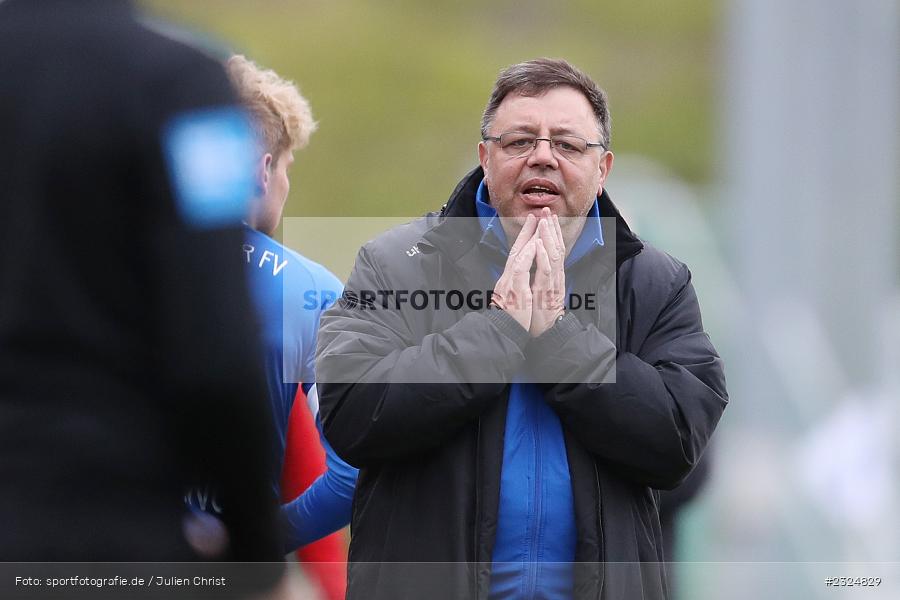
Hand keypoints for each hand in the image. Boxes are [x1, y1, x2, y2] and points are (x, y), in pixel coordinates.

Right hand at [492, 213, 538, 330]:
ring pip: (519, 255)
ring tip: (538, 223)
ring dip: (528, 237)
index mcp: (509, 280)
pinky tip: (534, 244)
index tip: (533, 226)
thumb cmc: (510, 319)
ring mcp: (510, 283)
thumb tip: (518, 277)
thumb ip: (515, 286)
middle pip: (517, 250)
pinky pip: (521, 269)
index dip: (525, 240)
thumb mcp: (513, 299)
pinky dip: (527, 255)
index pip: (517, 256)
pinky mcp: (515, 290)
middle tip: (535, 215)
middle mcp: (508, 278)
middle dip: (527, 232)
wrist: (502, 333)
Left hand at [529, 209, 565, 336]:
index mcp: (550, 275)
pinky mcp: (547, 292)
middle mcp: (554, 277)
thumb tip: (536, 263)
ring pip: (552, 255)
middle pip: (555, 248)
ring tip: (545, 221)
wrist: (545, 333)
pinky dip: (543, 256)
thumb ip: (539, 277)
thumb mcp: (539, 291)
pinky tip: (540, 244)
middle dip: (551, 228)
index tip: (546, 217)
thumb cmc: (539, 313)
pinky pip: (546, 271)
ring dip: (548, 237)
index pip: (552, 249)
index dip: (550, 233)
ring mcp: (552, 283)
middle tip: (548, 211)